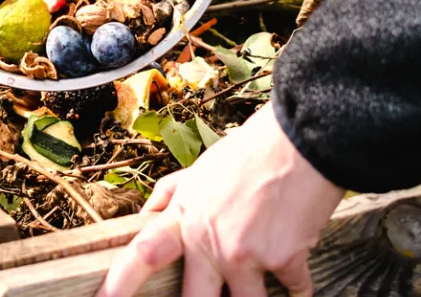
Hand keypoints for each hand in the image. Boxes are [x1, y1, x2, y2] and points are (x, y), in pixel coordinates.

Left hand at [95, 105, 343, 296]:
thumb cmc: (252, 150)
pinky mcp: (284, 260)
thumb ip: (172, 193)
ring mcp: (246, 255)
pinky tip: (299, 284)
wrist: (302, 140)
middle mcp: (210, 242)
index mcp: (186, 217)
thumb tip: (146, 215)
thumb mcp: (202, 168)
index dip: (118, 284)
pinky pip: (294, 291)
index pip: (142, 255)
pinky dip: (298, 290)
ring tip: (257, 284)